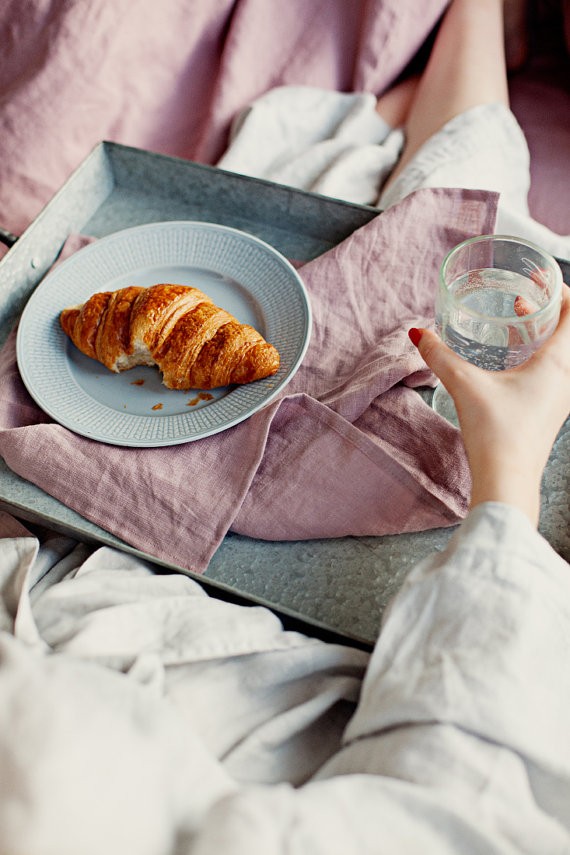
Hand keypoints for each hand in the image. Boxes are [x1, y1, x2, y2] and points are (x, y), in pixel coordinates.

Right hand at [409, 285, 569, 524]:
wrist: (507, 480)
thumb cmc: (496, 433)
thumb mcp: (464, 385)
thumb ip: (439, 356)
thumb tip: (418, 333)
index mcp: (557, 363)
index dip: (560, 290)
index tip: (538, 279)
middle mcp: (567, 377)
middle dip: (549, 308)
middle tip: (523, 296)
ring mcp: (562, 396)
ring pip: (563, 351)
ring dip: (545, 331)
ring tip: (518, 322)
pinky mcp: (551, 410)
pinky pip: (556, 370)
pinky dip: (541, 354)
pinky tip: (512, 359)